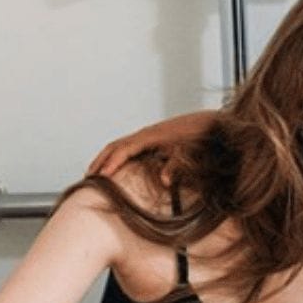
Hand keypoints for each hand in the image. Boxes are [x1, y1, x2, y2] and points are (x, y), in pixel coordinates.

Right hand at [87, 112, 217, 177]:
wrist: (213, 121)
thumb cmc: (203, 136)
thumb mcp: (191, 152)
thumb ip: (177, 166)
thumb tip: (165, 181)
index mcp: (153, 136)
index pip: (124, 149)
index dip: (112, 163)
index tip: (101, 178)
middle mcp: (147, 133)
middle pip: (116, 146)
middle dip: (101, 161)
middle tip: (88, 178)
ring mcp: (149, 134)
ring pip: (120, 144)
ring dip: (106, 157)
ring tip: (95, 173)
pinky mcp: (153, 137)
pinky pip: (129, 145)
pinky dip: (117, 155)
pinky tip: (116, 166)